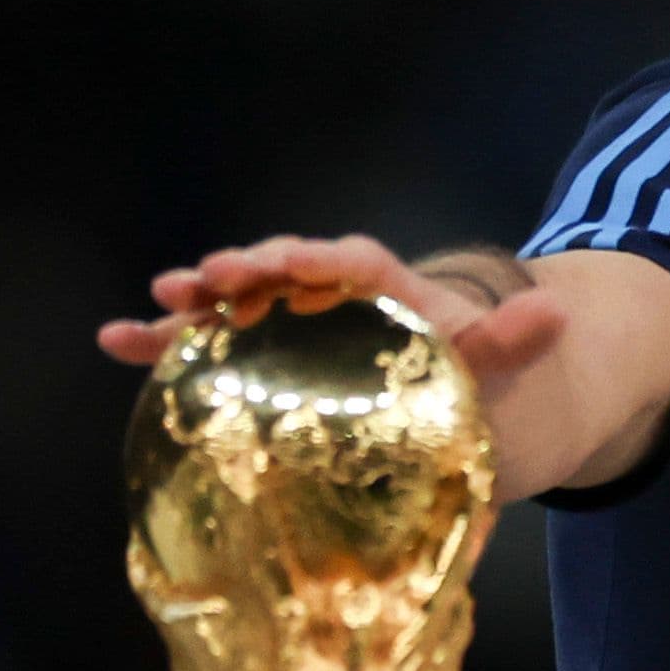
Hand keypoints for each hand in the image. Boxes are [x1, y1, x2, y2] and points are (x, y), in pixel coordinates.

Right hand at [96, 234, 562, 386]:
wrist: (474, 410)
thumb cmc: (482, 384)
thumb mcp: (502, 364)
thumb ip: (514, 341)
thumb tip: (556, 313)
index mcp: (392, 290)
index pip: (352, 262)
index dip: (312, 260)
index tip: (276, 263)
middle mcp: (335, 300)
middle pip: (282, 274)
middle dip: (241, 275)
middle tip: (200, 280)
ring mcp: (296, 329)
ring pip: (240, 308)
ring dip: (193, 308)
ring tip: (144, 312)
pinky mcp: (270, 364)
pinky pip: (216, 350)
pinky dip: (170, 348)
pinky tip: (113, 342)